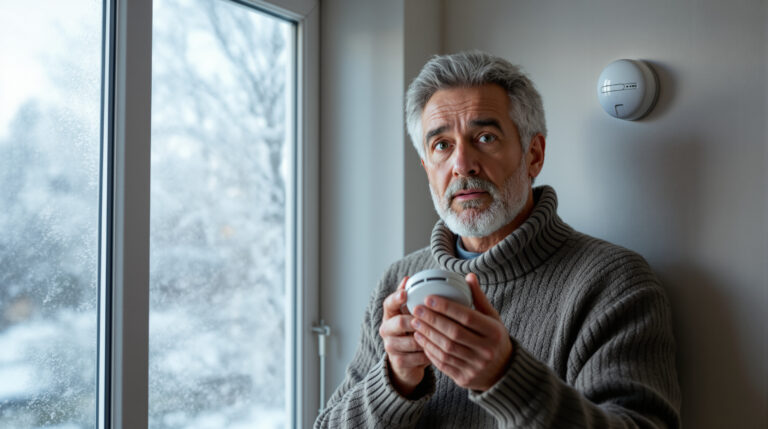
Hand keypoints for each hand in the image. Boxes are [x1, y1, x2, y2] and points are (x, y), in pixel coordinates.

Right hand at [379, 276, 430, 395]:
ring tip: (440, 337)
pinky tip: (437, 351)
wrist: (407, 362)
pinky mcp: (398, 362)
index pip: (388, 303)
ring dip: (426, 339)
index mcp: (390, 315)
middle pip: (399, 322)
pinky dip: (429, 354)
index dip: (396, 298)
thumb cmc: (412, 332)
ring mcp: (390, 346)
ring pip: (410, 341)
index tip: (405, 293)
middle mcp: (386, 329)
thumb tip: (408, 277)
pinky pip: (416, 357)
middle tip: (429, 320)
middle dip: (415, 321)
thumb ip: (410, 298)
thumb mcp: (410, 314)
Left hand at [410, 273, 511, 391]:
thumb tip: (469, 277)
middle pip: (454, 333)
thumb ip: (479, 299)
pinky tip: (420, 338)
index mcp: (494, 333)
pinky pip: (442, 363)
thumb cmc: (494, 338)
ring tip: (415, 322)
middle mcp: (486, 351)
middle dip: (432, 320)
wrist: (502, 372)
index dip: (446, 307)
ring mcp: (475, 367)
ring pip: (446, 349)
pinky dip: (429, 350)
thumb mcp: (492, 318)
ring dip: (427, 334)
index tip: (428, 298)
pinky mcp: (464, 378)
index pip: (467, 317)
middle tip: (417, 309)